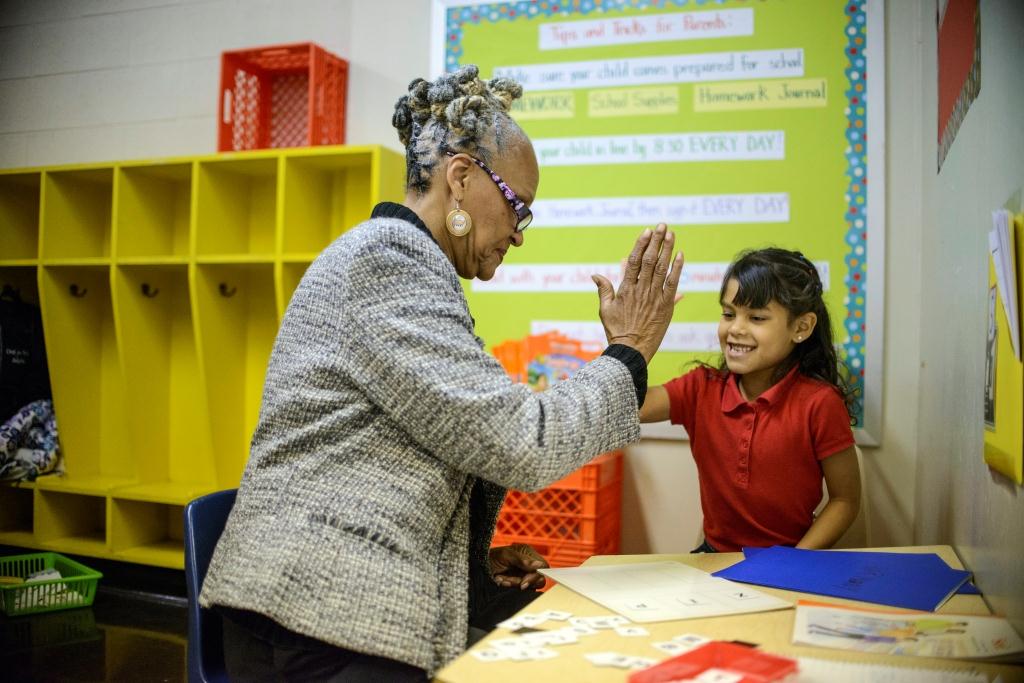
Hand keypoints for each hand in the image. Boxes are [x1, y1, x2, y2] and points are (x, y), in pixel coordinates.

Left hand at [489, 544, 547, 589]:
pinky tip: (500, 583)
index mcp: (528, 554)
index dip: (535, 576)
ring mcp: (524, 575)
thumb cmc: (489, 558)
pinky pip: (522, 591)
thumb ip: (522, 560)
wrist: (477, 567)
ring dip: (514, 585)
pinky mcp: (518, 584)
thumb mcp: (505, 556)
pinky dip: (510, 588)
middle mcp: (528, 564)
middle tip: (506, 581)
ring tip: (500, 580)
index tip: (523, 583)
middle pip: (539, 579)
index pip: (543, 567)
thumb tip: (539, 565)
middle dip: (522, 582)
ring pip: (530, 587)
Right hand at [593, 224, 683, 362]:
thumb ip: (604, 290)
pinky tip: (680, 255)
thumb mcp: (605, 310)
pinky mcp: (666, 306)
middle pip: (649, 260)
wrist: (631, 351)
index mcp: (626, 289)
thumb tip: (595, 275)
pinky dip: (677, 269)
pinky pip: (673, 284)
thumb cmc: (616, 331)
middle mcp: (641, 290)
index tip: (646, 231)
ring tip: (671, 233)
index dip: (640, 245)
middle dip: (656, 241)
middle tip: (662, 225)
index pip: (633, 261)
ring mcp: (655, 297)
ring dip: (667, 249)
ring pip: (662, 268)